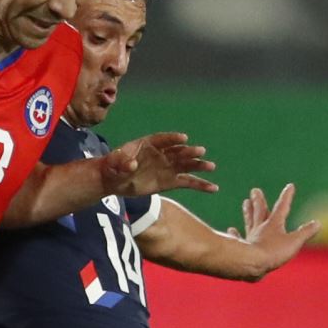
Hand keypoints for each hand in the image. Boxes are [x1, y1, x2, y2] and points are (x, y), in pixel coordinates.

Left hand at [102, 132, 217, 198]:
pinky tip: (213, 188)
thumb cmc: (114, 166)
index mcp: (149, 144)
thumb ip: (122, 161)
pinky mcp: (170, 182)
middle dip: (188, 152)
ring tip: (211, 167)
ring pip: (186, 165)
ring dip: (198, 166)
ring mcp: (168, 167)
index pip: (163, 140)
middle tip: (200, 151)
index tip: (183, 138)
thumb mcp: (114, 162)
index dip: (173, 139)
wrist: (115, 179)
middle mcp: (162, 154)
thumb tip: (131, 165)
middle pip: (178, 151)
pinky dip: (200, 185)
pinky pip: (187, 182)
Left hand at [236, 184, 319, 277]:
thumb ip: (306, 232)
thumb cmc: (273, 252)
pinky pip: (238, 239)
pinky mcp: (243, 249)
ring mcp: (251, 238)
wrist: (252, 264)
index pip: (282, 207)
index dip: (287, 197)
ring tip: (245, 202)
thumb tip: (318, 223)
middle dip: (259, 201)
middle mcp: (261, 228)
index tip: (290, 186)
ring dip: (248, 212)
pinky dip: (235, 234)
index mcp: (274, 224)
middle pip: (260, 211)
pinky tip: (231, 229)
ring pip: (250, 221)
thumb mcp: (294, 242)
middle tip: (254, 190)